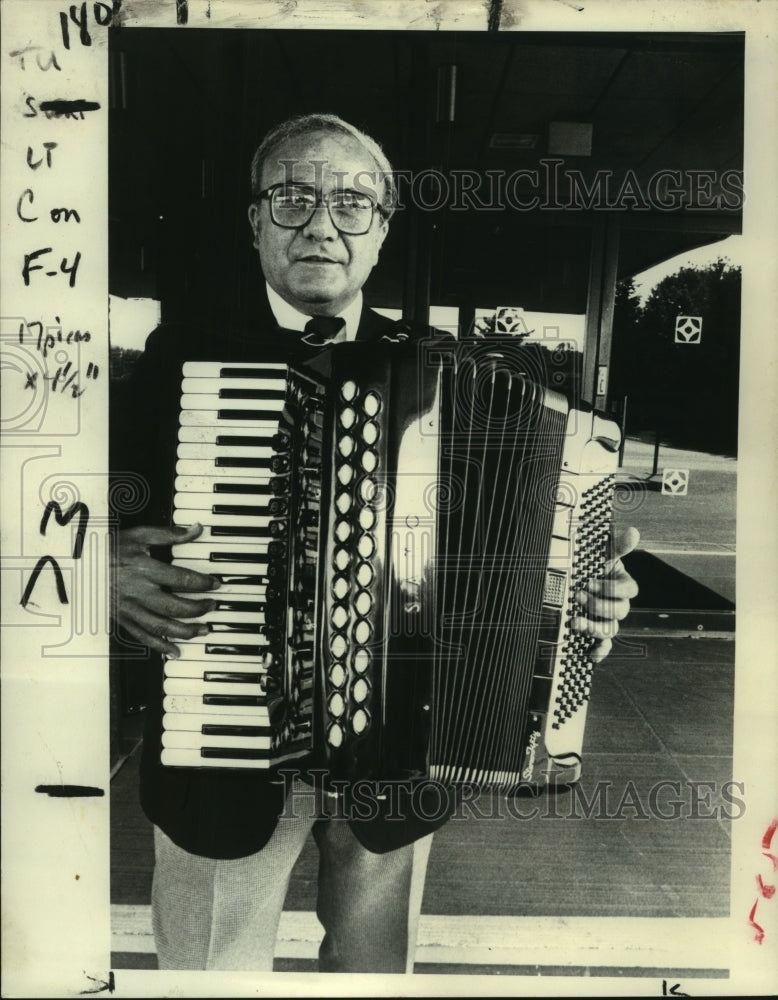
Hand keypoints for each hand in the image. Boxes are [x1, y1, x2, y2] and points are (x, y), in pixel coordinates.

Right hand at [111, 523, 220, 657]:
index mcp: (144, 569)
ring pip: (161, 626)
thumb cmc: (109, 547)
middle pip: (174, 606)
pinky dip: (160, 646)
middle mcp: (137, 591)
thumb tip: (196, 530)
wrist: (78, 564)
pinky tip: (176, 651)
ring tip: (204, 629)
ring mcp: (128, 608)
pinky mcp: (121, 619)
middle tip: (212, 605)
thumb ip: (170, 534)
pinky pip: (142, 637)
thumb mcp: (140, 535)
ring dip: (186, 631)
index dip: (202, 583)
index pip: (181, 579)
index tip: (215, 584)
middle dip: (198, 609)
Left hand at [571, 525, 639, 662]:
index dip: (610, 588)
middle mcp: (617, 604)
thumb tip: (633, 531)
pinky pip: (604, 647)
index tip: (590, 582)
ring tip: (575, 622)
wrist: (568, 580)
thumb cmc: (588, 565)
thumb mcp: (599, 553)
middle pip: (619, 611)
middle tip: (578, 596)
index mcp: (622, 585)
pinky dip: (599, 652)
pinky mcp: (596, 634)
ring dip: (594, 627)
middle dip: (598, 605)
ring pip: (610, 629)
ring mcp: (607, 620)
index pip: (629, 589)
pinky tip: (590, 654)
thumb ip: (616, 545)